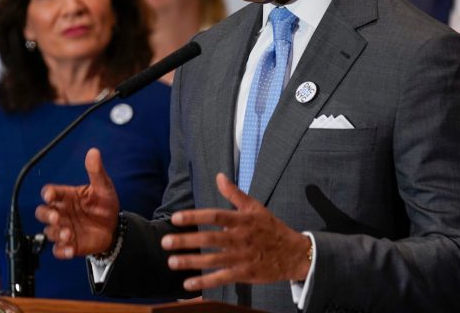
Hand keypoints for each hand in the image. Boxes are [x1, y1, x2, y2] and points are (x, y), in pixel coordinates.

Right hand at [34, 148, 119, 258]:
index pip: (50, 193)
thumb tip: (94, 152)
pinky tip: (70, 249)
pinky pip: (58, 250)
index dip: (48, 194)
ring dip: (56, 233)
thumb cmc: (104, 204)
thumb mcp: (103, 187)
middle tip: (56, 217)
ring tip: (69, 233)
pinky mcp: (68, 245)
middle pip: (42, 212)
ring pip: (49, 232)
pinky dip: (62, 250)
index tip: (50, 195)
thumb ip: (96, 171)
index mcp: (66, 196)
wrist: (114, 227)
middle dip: (46, 215)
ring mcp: (63, 229)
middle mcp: (61, 212)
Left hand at [161, 173, 310, 291]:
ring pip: (213, 260)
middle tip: (165, 242)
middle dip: (186, 241)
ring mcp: (242, 257)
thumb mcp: (255, 207)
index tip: (176, 218)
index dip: (195, 217)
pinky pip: (221, 278)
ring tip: (172, 261)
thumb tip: (219, 176)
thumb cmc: (271, 228)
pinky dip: (205, 282)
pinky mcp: (244, 274)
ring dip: (191, 261)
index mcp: (242, 220)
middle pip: (210, 239)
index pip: (215, 216)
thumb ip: (234, 194)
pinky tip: (188, 284)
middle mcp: (240, 238)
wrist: (294, 254)